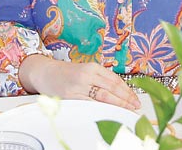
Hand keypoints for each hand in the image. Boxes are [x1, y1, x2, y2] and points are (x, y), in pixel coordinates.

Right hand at [19, 55, 140, 109]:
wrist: (45, 73)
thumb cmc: (67, 73)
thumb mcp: (85, 70)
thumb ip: (100, 78)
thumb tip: (121, 93)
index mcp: (93, 67)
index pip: (115, 80)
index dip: (127, 91)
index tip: (135, 99)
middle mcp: (87, 75)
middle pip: (112, 89)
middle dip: (126, 99)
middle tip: (135, 107)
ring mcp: (79, 86)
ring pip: (103, 98)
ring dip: (118, 105)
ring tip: (127, 111)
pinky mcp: (71, 97)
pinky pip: (90, 105)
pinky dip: (102, 110)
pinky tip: (110, 114)